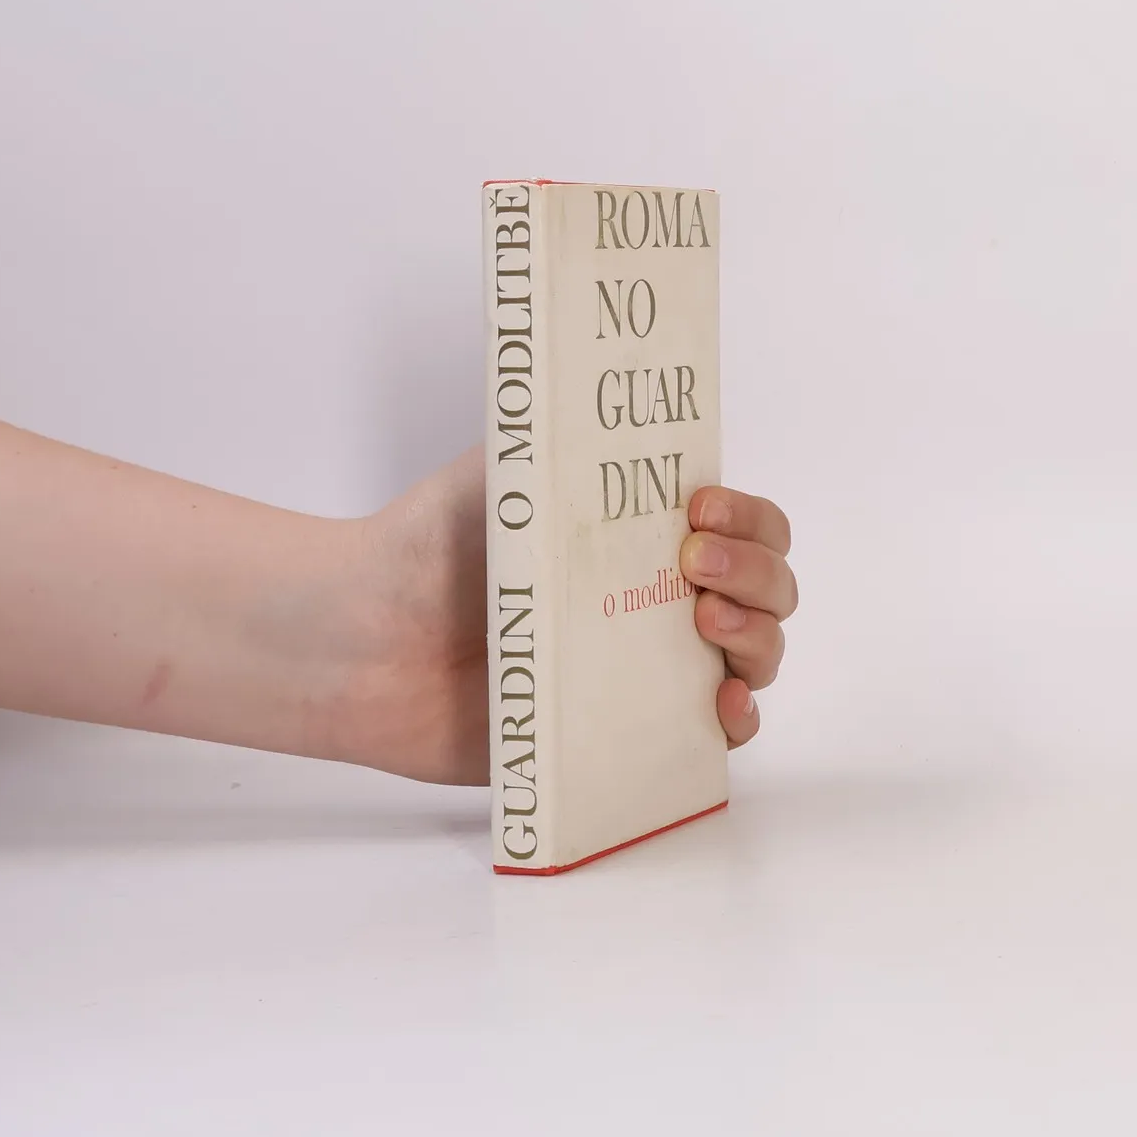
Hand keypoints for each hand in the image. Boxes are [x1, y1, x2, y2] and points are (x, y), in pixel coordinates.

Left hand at [354, 459, 795, 780]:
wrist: (367, 635)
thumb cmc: (434, 542)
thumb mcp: (516, 463)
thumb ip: (583, 437)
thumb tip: (646, 397)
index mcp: (649, 532)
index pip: (747, 522)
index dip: (748, 517)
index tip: (701, 511)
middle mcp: (661, 597)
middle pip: (769, 587)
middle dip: (756, 572)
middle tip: (692, 564)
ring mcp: (649, 668)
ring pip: (756, 655)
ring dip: (758, 636)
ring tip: (707, 625)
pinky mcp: (624, 736)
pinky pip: (711, 738)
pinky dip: (738, 721)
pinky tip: (721, 702)